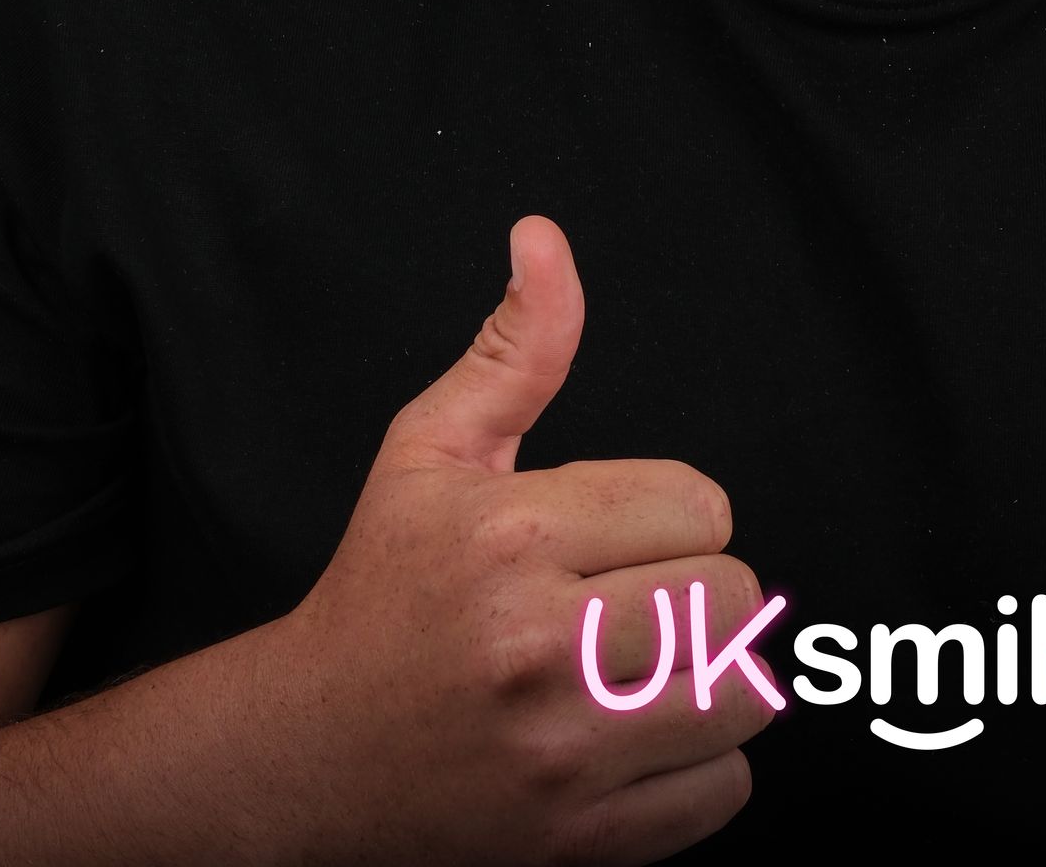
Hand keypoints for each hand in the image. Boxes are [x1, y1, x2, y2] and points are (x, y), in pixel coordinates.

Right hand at [260, 215, 773, 864]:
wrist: (300, 757)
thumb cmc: (380, 591)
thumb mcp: (430, 451)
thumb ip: (516, 347)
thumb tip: (546, 239)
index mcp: (512, 537)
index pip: (702, 503)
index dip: (670, 513)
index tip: (616, 535)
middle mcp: (538, 646)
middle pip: (736, 595)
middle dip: (697, 589)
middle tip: (632, 599)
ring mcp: (559, 756)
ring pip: (744, 692)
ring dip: (713, 677)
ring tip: (647, 665)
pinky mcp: (575, 843)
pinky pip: (722, 793)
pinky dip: (698, 771)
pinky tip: (635, 742)